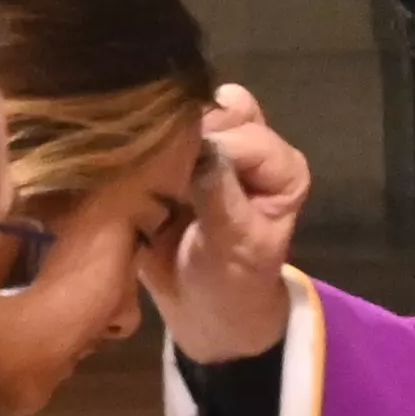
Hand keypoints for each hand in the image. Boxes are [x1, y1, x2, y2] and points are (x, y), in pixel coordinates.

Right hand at [138, 81, 309, 360]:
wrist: (202, 307)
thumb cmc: (229, 282)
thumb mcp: (232, 245)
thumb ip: (218, 194)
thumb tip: (197, 147)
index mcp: (281, 167)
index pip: (241, 136)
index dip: (205, 152)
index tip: (172, 183)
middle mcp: (253, 145)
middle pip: (214, 111)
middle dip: (181, 136)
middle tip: (155, 176)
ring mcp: (215, 142)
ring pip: (186, 108)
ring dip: (160, 132)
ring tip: (144, 170)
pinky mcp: (178, 147)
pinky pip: (158, 123)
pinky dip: (144, 134)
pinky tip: (133, 161)